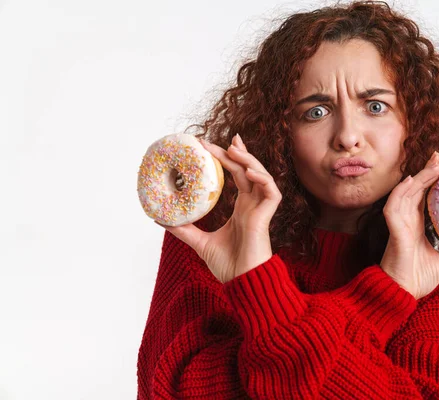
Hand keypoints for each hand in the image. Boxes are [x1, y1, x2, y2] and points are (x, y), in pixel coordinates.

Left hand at [156, 134, 281, 283]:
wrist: (242, 283)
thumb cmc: (228, 266)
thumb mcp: (199, 243)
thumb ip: (183, 229)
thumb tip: (160, 218)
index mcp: (242, 208)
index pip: (238, 175)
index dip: (229, 159)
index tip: (212, 146)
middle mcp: (252, 205)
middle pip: (248, 170)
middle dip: (236, 152)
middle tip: (219, 140)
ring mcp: (261, 210)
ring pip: (261, 175)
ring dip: (249, 160)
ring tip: (233, 149)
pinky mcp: (266, 217)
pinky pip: (271, 192)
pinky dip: (262, 179)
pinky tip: (248, 173)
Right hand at [380, 151, 438, 299]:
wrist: (403, 292)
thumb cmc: (418, 278)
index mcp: (417, 225)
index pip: (425, 195)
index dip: (435, 180)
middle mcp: (407, 220)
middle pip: (416, 188)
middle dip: (430, 170)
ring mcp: (399, 223)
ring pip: (407, 191)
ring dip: (421, 176)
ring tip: (436, 164)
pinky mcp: (393, 229)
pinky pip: (394, 205)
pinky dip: (401, 191)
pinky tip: (411, 180)